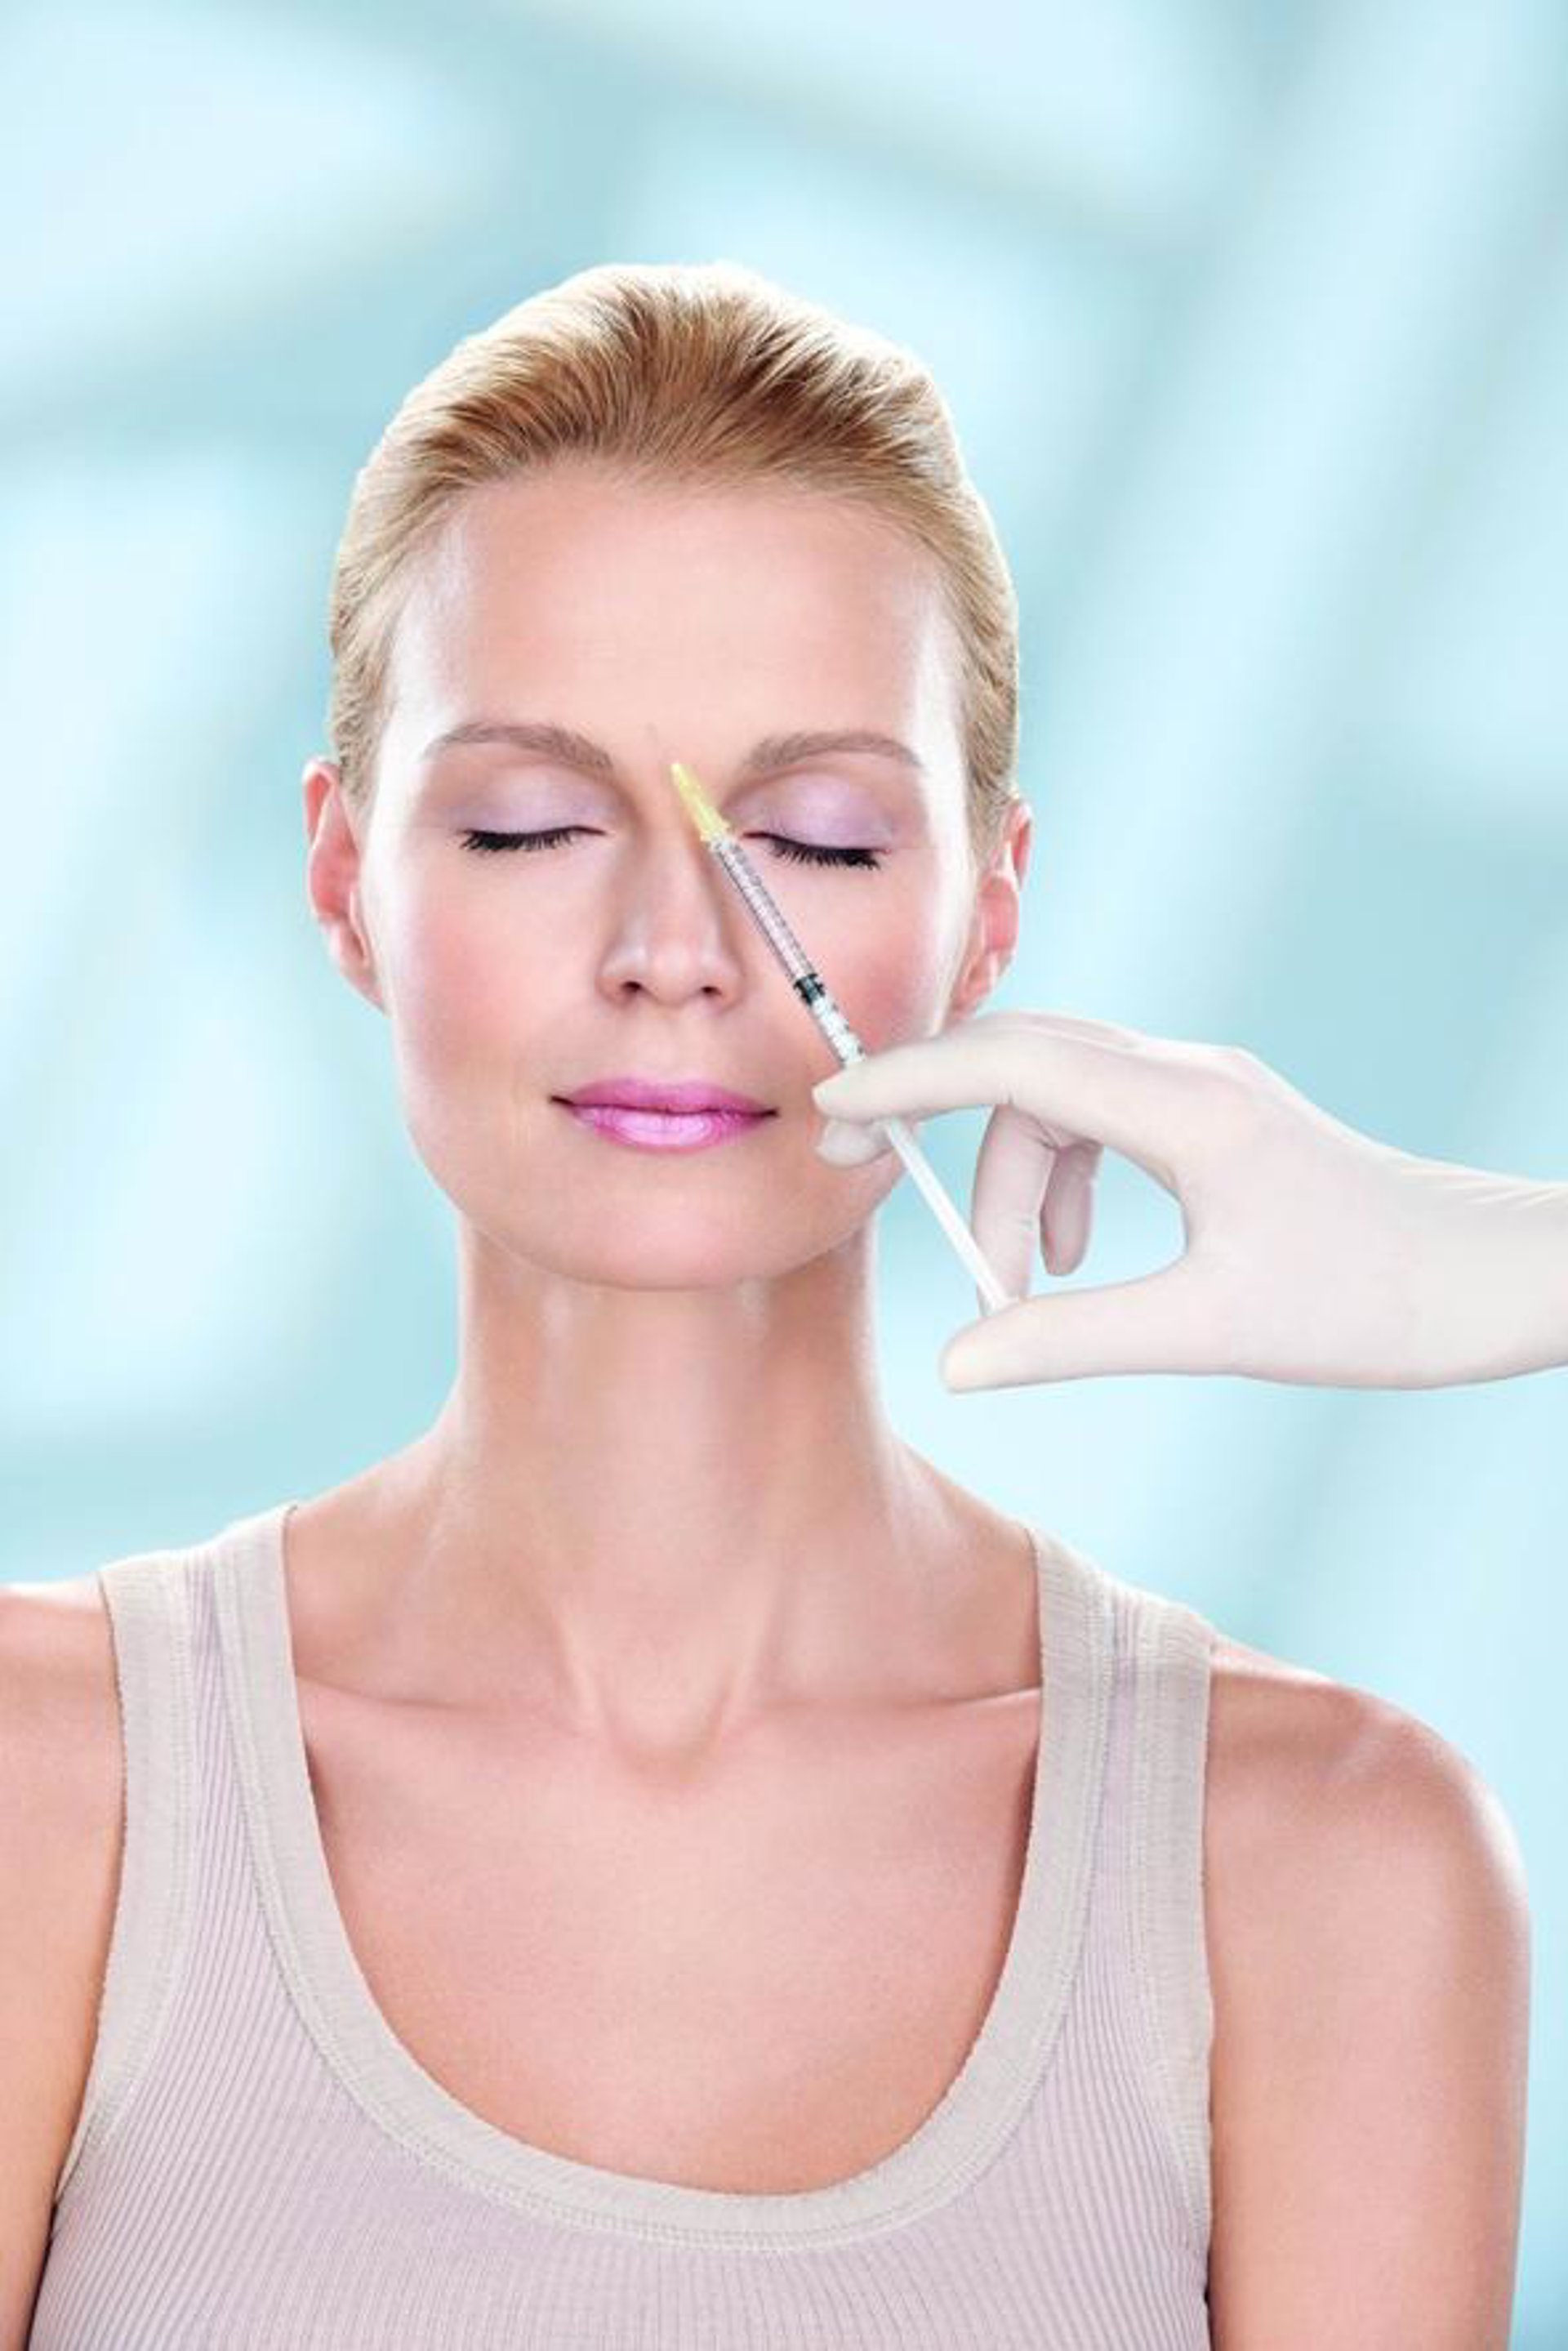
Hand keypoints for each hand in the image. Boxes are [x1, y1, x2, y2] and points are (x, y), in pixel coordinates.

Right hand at [810, 1010, 1567, 1392]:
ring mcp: (1203, 1087)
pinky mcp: (1215, 1115)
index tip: (829, 1110)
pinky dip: (1061, 1177)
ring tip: (1018, 1289)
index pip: (1012, 1062)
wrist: (1491, 1276)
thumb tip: (956, 1361)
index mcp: (1185, 1109)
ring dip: (1012, 1179)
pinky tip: (1074, 1260)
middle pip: (1021, 1065)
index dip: (908, 1080)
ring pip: (1057, 1095)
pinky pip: (1099, 1116)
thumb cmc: (1375, 1301)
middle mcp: (1187, 1075)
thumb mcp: (1212, 1331)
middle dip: (938, 1120)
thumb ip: (1073, 1337)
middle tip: (863, 1181)